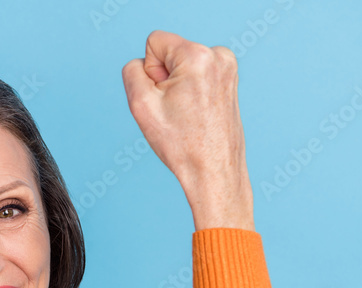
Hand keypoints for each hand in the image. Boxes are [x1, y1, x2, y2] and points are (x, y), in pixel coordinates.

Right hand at [122, 30, 254, 230]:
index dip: (150, 71)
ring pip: (183, 65)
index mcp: (198, 56)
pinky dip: (191, 92)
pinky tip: (196, 115)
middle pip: (170, 52)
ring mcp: (228, 68)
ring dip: (177, 87)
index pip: (155, 41)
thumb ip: (131, 72)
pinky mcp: (230, 81)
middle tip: (176, 111)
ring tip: (187, 115)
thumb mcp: (141, 105)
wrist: (213, 172)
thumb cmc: (182, 144)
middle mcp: (218, 55)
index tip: (164, 98)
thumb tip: (142, 64)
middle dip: (165, 79)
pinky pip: (197, 75)